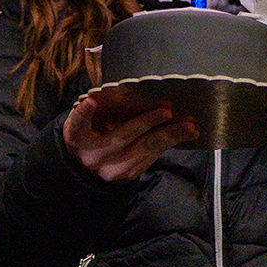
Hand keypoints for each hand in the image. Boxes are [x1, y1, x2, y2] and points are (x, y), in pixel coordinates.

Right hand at [63, 94, 197, 180]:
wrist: (85, 172)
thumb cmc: (85, 138)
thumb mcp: (79, 124)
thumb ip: (90, 111)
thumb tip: (112, 92)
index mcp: (77, 138)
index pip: (77, 124)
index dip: (84, 113)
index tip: (92, 102)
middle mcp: (96, 155)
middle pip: (122, 137)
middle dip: (146, 122)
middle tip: (166, 111)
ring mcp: (115, 168)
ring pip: (145, 149)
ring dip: (169, 136)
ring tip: (189, 126)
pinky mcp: (131, 174)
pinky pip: (152, 156)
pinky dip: (169, 143)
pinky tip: (184, 134)